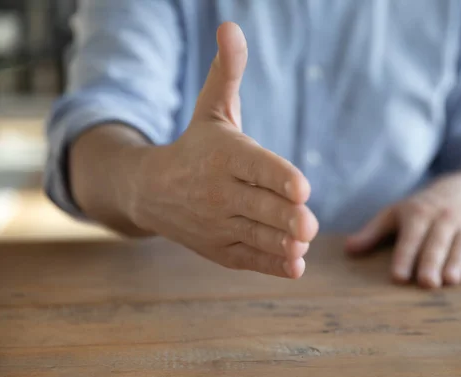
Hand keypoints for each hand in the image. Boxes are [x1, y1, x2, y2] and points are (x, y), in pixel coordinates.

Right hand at [130, 23, 318, 277]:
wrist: (150, 191)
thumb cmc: (195, 145)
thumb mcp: (211, 109)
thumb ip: (227, 73)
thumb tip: (231, 26)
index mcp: (223, 156)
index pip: (255, 167)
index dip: (278, 177)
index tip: (302, 188)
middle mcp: (218, 192)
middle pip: (257, 206)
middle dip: (284, 217)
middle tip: (309, 223)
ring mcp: (218, 224)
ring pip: (255, 236)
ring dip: (280, 242)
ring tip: (303, 244)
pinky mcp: (220, 250)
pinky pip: (248, 258)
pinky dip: (270, 265)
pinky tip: (295, 267)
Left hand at [346, 172, 460, 288]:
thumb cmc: (423, 207)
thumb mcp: (396, 213)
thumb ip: (373, 233)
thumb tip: (348, 250)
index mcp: (418, 213)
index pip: (410, 237)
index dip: (404, 256)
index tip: (398, 276)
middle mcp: (444, 217)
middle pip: (436, 243)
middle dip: (431, 262)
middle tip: (425, 283)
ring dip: (456, 262)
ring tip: (449, 281)